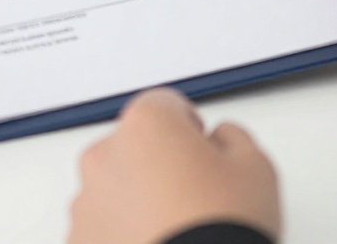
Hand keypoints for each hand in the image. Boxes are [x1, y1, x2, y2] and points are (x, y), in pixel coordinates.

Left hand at [69, 89, 279, 243]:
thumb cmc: (222, 233)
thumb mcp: (256, 169)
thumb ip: (233, 138)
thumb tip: (220, 140)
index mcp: (146, 124)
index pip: (166, 106)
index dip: (191, 130)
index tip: (204, 154)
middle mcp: (106, 155)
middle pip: (135, 146)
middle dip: (159, 165)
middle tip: (194, 201)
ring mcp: (86, 203)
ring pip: (114, 189)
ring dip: (137, 202)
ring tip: (175, 235)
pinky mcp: (80, 242)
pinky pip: (101, 230)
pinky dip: (120, 237)